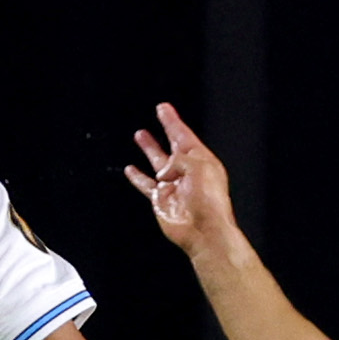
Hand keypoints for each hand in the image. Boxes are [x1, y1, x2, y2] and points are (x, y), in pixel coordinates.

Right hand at [126, 104, 241, 259]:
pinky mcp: (162, 200)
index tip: (164, 108)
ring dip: (149, 148)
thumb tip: (162, 172)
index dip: (173, 121)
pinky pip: (147, 184)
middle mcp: (188, 172)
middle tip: (160, 113)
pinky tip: (130, 169)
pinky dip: (138, 177)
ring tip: (140, 134)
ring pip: (158, 162)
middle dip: (166, 128)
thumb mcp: (197, 167)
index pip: (184, 135)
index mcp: (202, 161)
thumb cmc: (208, 201)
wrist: (203, 231)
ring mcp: (174, 185)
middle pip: (173, 144)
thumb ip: (177, 160)